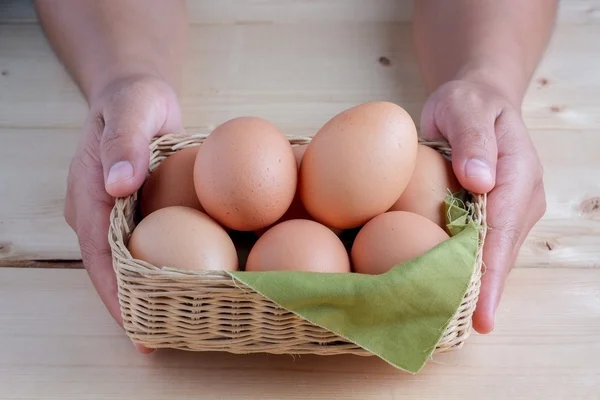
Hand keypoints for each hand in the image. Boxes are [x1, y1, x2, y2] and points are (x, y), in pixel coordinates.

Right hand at [64, 74, 183, 350]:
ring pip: (126, 262)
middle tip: (157, 339)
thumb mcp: (132, 109)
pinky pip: (148, 244)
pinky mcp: (137, 211)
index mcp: (90, 195)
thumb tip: (118, 185)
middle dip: (130, 305)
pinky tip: (186, 282)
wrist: (139, 92)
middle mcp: (98, 212)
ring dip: (145, 292)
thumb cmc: (134, 98)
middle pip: (110, 268)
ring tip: (174, 324)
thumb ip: (123, 143)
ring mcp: (116, 214)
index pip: (98, 254)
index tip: (135, 327)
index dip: (114, 293)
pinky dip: (161, 266)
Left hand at [420, 80, 545, 333]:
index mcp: (519, 174)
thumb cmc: (468, 102)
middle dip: (484, 291)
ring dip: (476, 285)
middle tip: (457, 328)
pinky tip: (449, 288)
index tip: (482, 313)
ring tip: (451, 320)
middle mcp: (521, 198)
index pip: (504, 231)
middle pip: (502, 252)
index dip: (492, 273)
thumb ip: (474, 141)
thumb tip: (480, 182)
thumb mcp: (465, 108)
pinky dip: (467, 267)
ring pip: (493, 253)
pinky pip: (481, 244)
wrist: (475, 100)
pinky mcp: (493, 212)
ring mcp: (509, 208)